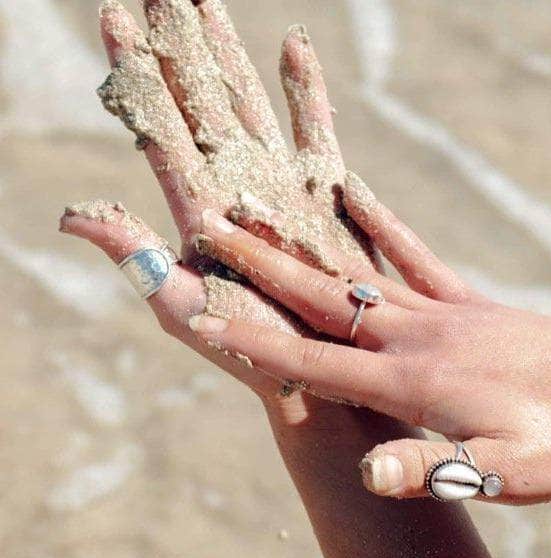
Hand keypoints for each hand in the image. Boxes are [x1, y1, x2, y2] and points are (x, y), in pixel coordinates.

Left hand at [63, 0, 376, 414]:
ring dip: (229, 55)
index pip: (158, 128)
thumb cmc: (247, 349)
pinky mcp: (322, 197)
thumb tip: (71, 216)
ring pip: (250, 106)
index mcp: (196, 211)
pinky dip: (305, 91)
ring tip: (206, 2)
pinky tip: (293, 44)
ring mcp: (279, 188)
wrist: (310, 371)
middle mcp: (234, 190)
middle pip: (201, 103)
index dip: (137, 74)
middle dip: (178, 47)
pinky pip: (315, 133)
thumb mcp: (183, 305)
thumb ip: (136, 256)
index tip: (113, 17)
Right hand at [187, 174, 550, 503]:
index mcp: (414, 384)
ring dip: (302, 244)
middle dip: (260, 268)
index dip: (255, 343)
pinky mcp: (473, 304)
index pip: (315, 364)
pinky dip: (382, 225)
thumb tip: (366, 475)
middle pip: (324, 300)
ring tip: (258, 210)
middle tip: (207, 229)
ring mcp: (447, 312)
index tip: (203, 314)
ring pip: (358, 273)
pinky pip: (416, 256)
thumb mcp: (505, 473)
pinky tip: (357, 193)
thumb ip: (433, 468)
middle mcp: (420, 337)